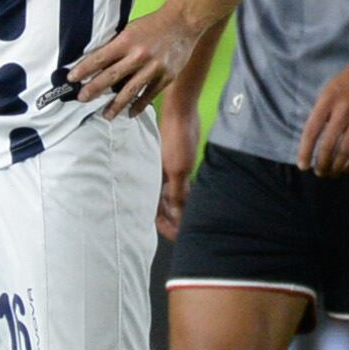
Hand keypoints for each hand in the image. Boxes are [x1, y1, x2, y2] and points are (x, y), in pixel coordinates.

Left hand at [69, 5, 197, 119]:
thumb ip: (116, 45)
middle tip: (82, 99)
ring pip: (130, 90)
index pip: (99, 58)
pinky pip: (149, 94)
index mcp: (127, 41)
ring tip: (106, 115)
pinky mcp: (167, 76)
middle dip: (94, 89)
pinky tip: (130, 112)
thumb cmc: (153, 24)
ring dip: (116, 105)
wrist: (184, 22)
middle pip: (111, 76)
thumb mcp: (130, 29)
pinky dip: (139, 105)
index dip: (83, 69)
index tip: (71, 79)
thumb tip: (97, 62)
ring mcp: (154, 67)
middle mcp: (139, 55)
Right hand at [158, 103, 201, 239]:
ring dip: (180, 210)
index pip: (155, 211)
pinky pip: (182, 187)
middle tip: (186, 233)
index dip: (165, 226)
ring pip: (173, 198)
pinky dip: (187, 197)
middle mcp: (157, 179)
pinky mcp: (179, 165)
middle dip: (173, 221)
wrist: (182, 113)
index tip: (177, 236)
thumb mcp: (178, 169)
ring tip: (191, 222)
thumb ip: (178, 195)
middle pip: (163, 207)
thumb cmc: (176, 139)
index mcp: (152, 180)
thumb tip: (180, 218)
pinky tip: (196, 204)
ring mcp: (168, 172)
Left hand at [296, 55, 348, 176]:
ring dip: (337, 167)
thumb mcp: (330, 89)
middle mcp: (344, 109)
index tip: (303, 166)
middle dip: (322, 164)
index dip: (305, 152)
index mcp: (328, 100)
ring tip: (332, 173)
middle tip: (319, 173)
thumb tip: (313, 140)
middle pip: (328, 145)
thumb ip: (322, 111)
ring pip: (346, 151)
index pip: (311, 131)